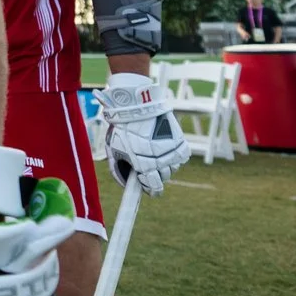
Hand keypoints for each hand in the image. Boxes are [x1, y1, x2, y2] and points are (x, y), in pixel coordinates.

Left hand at [98, 73, 189, 194]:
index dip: (151, 190)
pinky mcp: (180, 140)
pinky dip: (175, 156)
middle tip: (148, 165)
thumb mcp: (114, 150)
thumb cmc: (122, 129)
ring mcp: (172, 150)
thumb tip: (126, 184)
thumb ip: (118, 170)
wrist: (136, 106)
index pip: (154, 187)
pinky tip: (166, 149)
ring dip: (166, 165)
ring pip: (173, 168)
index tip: (148, 188)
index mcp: (143, 165)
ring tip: (156, 153)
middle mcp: (160, 160)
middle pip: (164, 178)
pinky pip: (182, 156)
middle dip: (156, 175)